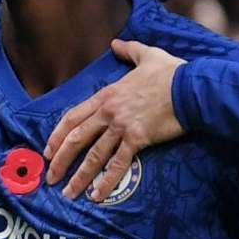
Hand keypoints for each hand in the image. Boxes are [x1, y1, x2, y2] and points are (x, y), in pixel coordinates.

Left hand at [44, 40, 185, 199]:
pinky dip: (106, 181)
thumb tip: (116, 43)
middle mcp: (109, 112)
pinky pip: (118, 164)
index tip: (48, 150)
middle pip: (76, 138)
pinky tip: (97, 195)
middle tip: (51, 177)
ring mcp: (122, 126)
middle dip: (60, 160)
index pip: (73, 117)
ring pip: (93, 155)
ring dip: (79, 176)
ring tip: (69, 193)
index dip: (57, 135)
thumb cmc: (171, 73)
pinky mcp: (138, 139)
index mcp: (107, 95)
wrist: (190, 88)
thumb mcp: (147, 55)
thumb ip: (129, 50)